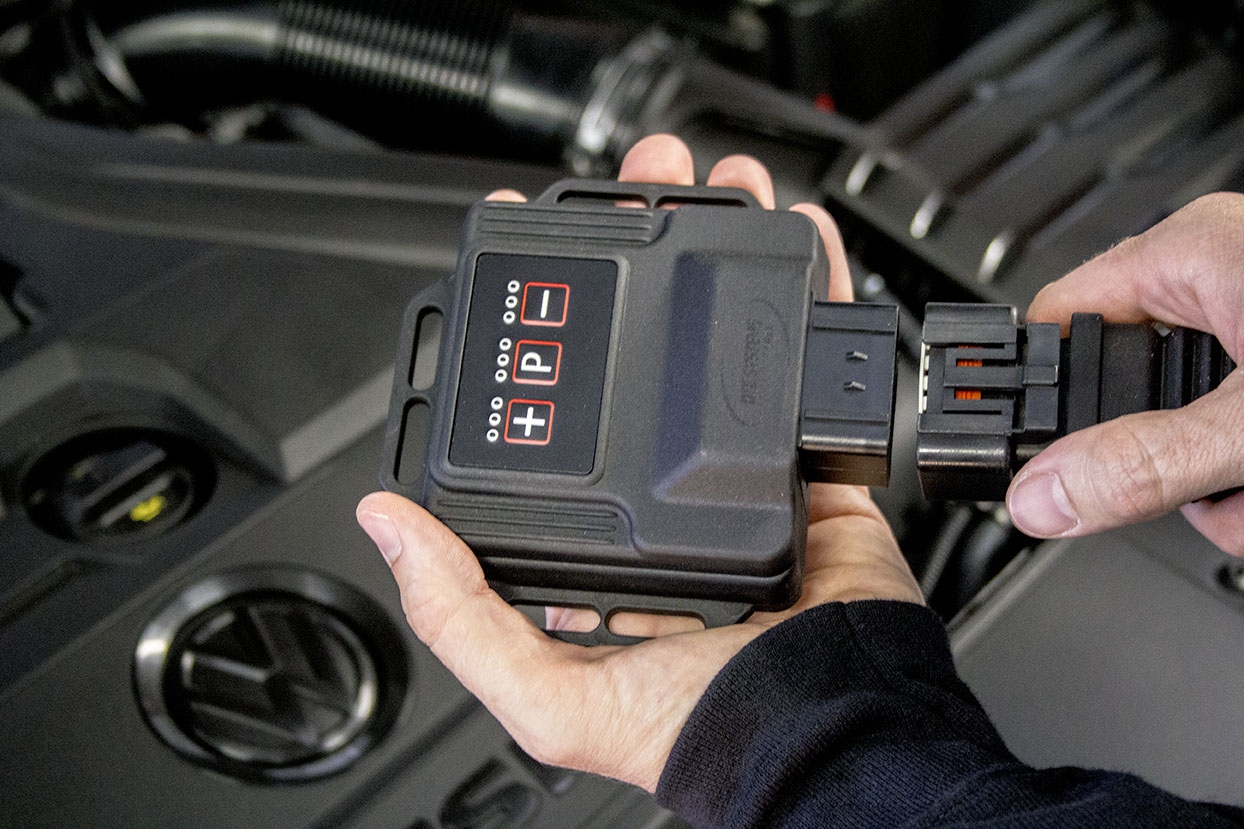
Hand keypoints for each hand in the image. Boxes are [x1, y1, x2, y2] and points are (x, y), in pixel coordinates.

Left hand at [356, 134, 921, 791]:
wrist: (831, 729)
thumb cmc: (700, 729)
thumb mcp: (545, 693)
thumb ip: (459, 615)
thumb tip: (384, 524)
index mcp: (595, 533)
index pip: (548, 409)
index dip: (531, 332)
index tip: (520, 262)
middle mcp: (660, 489)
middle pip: (636, 349)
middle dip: (634, 258)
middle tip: (632, 189)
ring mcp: (737, 466)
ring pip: (716, 337)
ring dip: (712, 254)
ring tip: (702, 185)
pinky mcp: (807, 459)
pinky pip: (805, 360)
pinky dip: (805, 292)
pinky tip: (787, 232)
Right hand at [1008, 192, 1243, 554]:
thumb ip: (1141, 465)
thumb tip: (1040, 495)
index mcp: (1189, 250)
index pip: (1054, 320)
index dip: (1038, 397)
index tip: (1033, 455)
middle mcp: (1218, 269)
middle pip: (1121, 387)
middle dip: (1155, 464)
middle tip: (1199, 488)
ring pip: (1181, 417)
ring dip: (1213, 479)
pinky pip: (1226, 416)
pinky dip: (1243, 464)